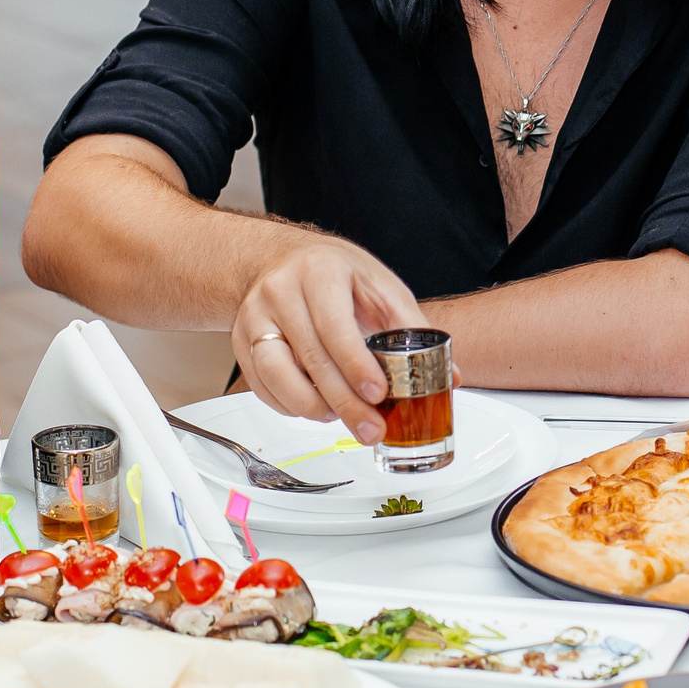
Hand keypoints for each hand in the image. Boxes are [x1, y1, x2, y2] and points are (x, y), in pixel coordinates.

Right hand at [231, 237, 424, 445]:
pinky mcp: (241, 342)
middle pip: (310, 358)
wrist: (281, 259)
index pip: (334, 326)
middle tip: (371, 428)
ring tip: (342, 418)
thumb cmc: (335, 273)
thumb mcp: (379, 286)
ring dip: (314, 408)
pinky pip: (263, 386)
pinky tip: (317, 407)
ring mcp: (255, 317)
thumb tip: (447, 373)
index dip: (356, 366)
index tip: (378, 395)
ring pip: (277, 376)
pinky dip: (290, 406)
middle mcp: (280, 292)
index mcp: (319, 272)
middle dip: (345, 403)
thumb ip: (412, 328)